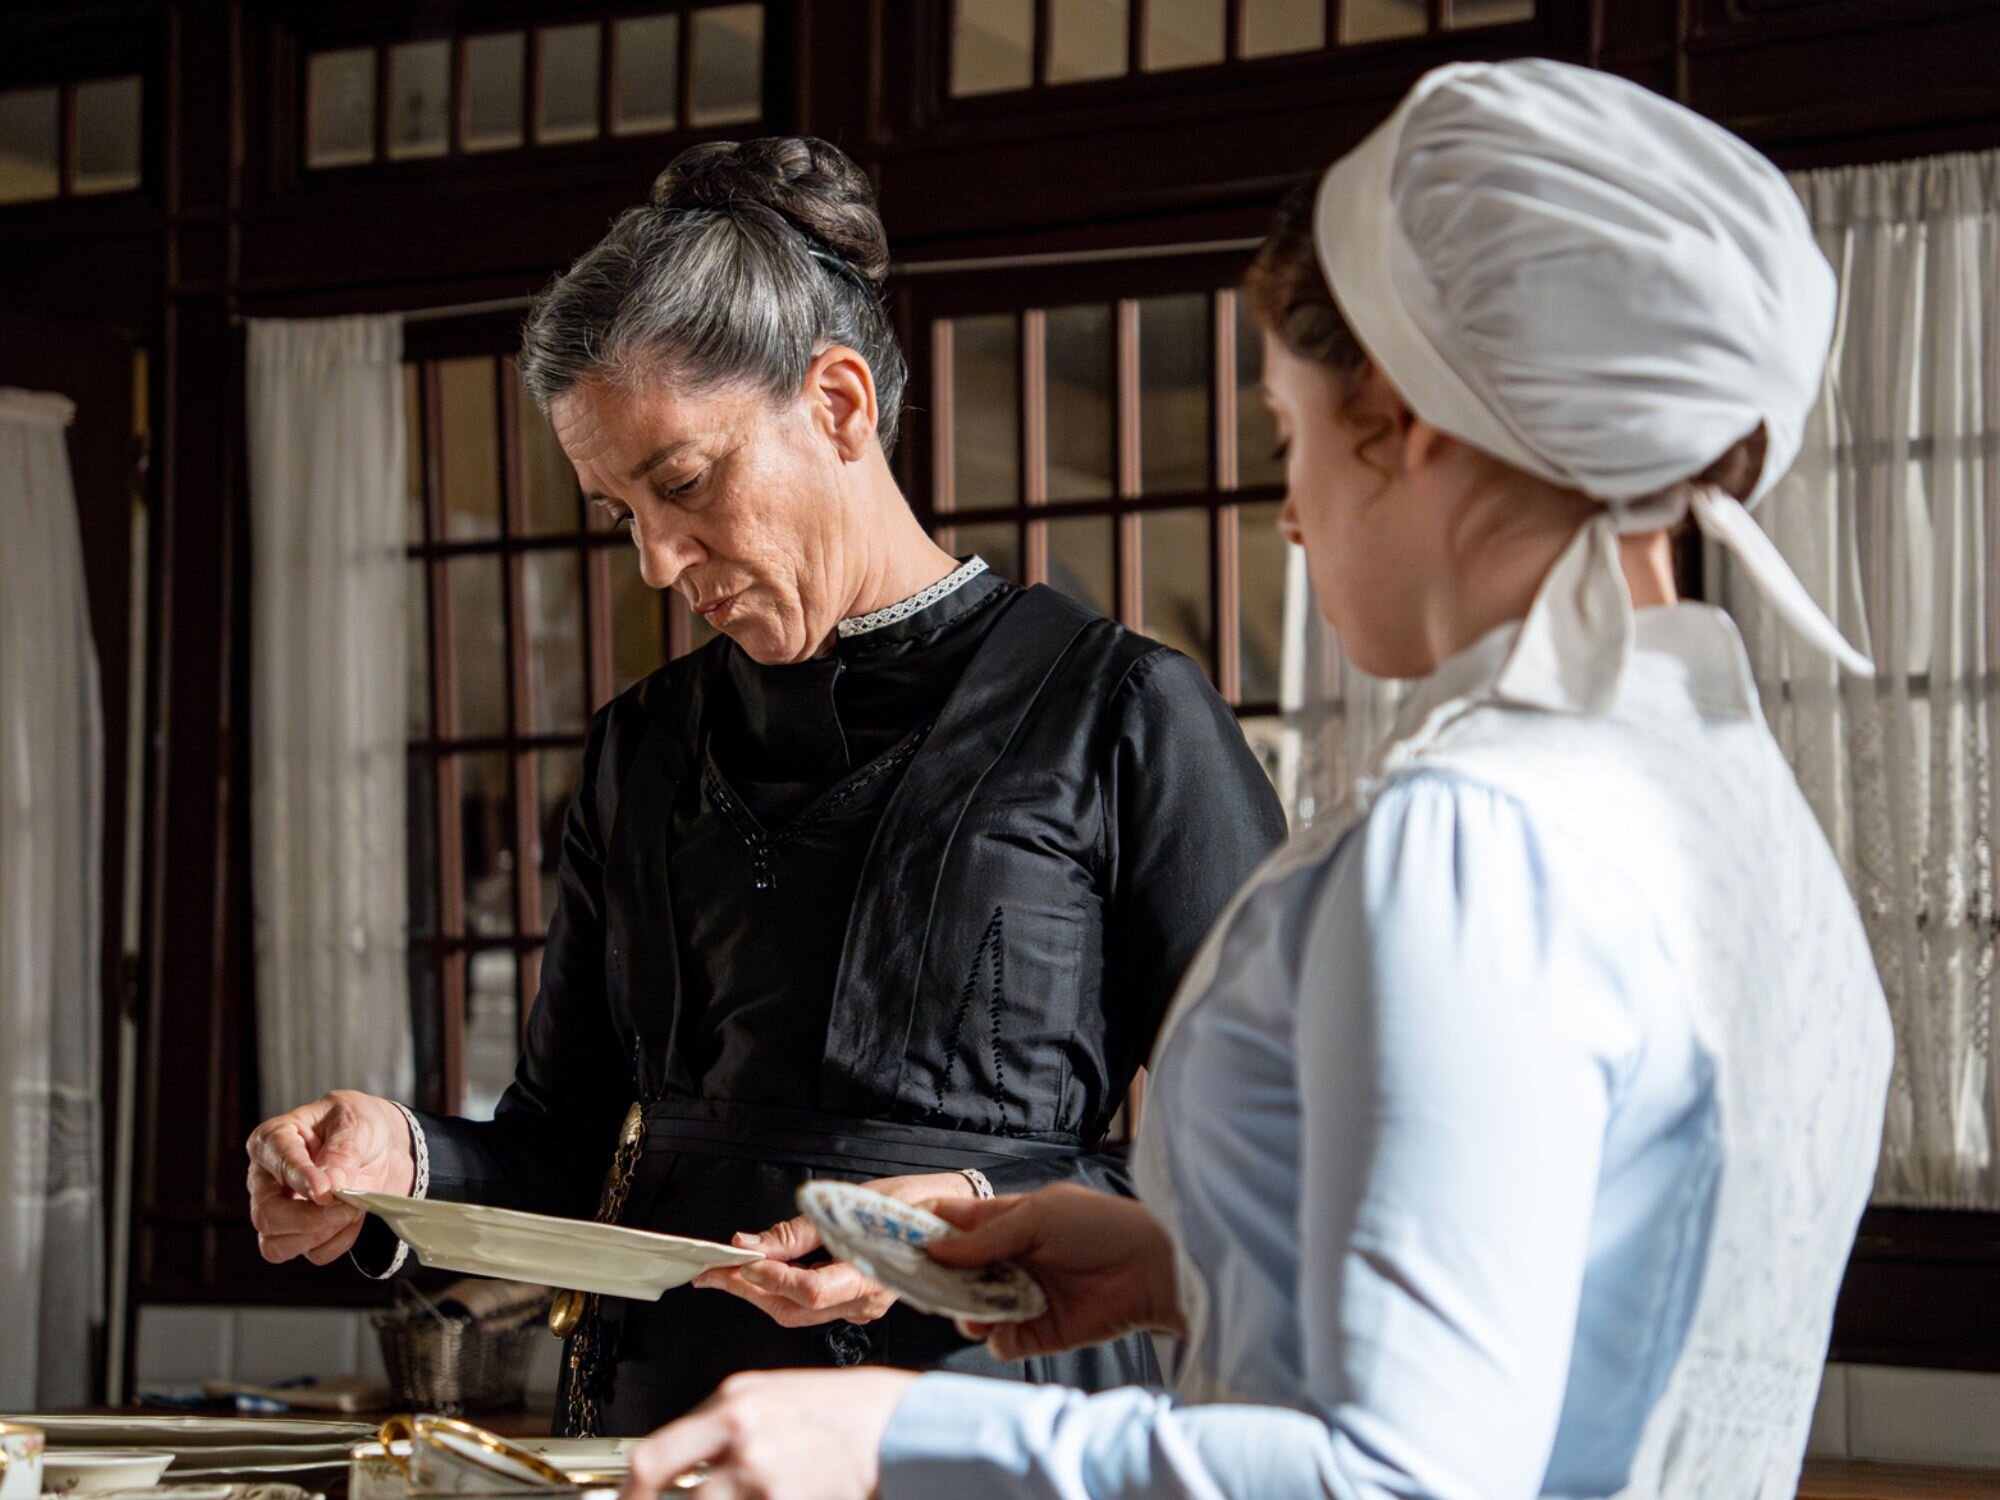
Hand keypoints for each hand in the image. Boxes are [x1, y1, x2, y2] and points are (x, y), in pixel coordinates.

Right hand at [244, 1090, 415, 1264]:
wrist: (382, 1145)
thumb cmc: (358, 1124)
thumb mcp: (356, 1123)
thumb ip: (342, 1152)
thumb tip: (330, 1185)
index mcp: (272, 1140)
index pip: (277, 1163)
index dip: (300, 1179)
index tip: (325, 1191)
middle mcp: (267, 1180)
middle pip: (266, 1215)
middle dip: (308, 1218)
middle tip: (346, 1207)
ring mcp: (279, 1211)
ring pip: (278, 1245)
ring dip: (321, 1235)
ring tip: (351, 1210)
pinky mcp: (302, 1233)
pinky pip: (313, 1254)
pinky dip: (338, 1242)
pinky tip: (353, 1219)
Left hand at [622, 1368, 914, 1499]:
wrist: (901, 1426)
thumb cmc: (845, 1411)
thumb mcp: (775, 1396)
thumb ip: (724, 1425)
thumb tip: (681, 1461)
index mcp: (734, 1402)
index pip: (653, 1456)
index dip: (632, 1493)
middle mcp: (741, 1436)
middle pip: (670, 1490)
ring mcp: (762, 1475)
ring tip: (740, 1496)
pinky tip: (774, 1499)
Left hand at [692, 1171, 976, 1328]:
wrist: (951, 1213)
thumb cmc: (909, 1204)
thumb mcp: (851, 1204)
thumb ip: (797, 1231)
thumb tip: (749, 1243)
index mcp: (870, 1276)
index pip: (807, 1290)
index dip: (768, 1277)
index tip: (736, 1259)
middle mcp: (866, 1302)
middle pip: (793, 1309)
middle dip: (748, 1290)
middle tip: (712, 1270)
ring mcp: (863, 1308)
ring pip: (798, 1312)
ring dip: (759, 1292)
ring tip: (728, 1271)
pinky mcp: (858, 1305)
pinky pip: (811, 1306)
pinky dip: (782, 1290)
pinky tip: (764, 1273)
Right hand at [928, 1183, 1184, 1359]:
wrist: (1152, 1269)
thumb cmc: (1099, 1227)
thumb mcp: (1037, 1218)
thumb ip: (985, 1237)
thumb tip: (934, 1248)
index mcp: (1010, 1222)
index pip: (958, 1224)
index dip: (926, 1229)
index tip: (892, 1237)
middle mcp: (1012, 1260)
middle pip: (958, 1273)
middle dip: (936, 1279)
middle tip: (915, 1284)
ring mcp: (1024, 1297)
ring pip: (973, 1308)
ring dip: (964, 1310)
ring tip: (968, 1308)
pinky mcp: (1039, 1332)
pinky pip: (1001, 1340)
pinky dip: (995, 1336)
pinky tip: (1000, 1327)